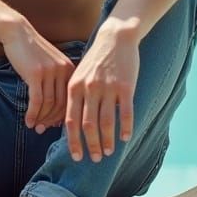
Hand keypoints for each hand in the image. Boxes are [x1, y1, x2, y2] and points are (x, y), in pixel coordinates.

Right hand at [2, 21, 75, 131]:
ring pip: (49, 104)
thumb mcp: (50, 64)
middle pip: (61, 104)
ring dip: (40, 118)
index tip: (54, 125)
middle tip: (42, 129)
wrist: (18, 33)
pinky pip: (36, 100)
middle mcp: (63, 71)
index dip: (63, 116)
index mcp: (70, 70)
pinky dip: (32, 113)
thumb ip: (56, 81)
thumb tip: (56, 109)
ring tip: (34, 126)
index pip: (71, 100)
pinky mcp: (36, 74)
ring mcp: (50, 72)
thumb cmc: (32, 51)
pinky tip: (27, 121)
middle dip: (51, 120)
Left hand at [65, 20, 138, 161]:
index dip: (73, 141)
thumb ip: (74, 97)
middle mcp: (89, 89)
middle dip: (91, 145)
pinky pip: (125, 113)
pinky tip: (126, 138)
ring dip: (107, 141)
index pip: (70, 121)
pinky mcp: (126, 86)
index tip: (77, 156)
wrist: (114, 38)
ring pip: (106, 122)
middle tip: (96, 158)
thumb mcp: (78, 75)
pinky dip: (125, 128)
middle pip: (88, 125)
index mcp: (73, 87)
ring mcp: (107, 88)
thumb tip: (70, 124)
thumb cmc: (95, 60)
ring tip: (109, 152)